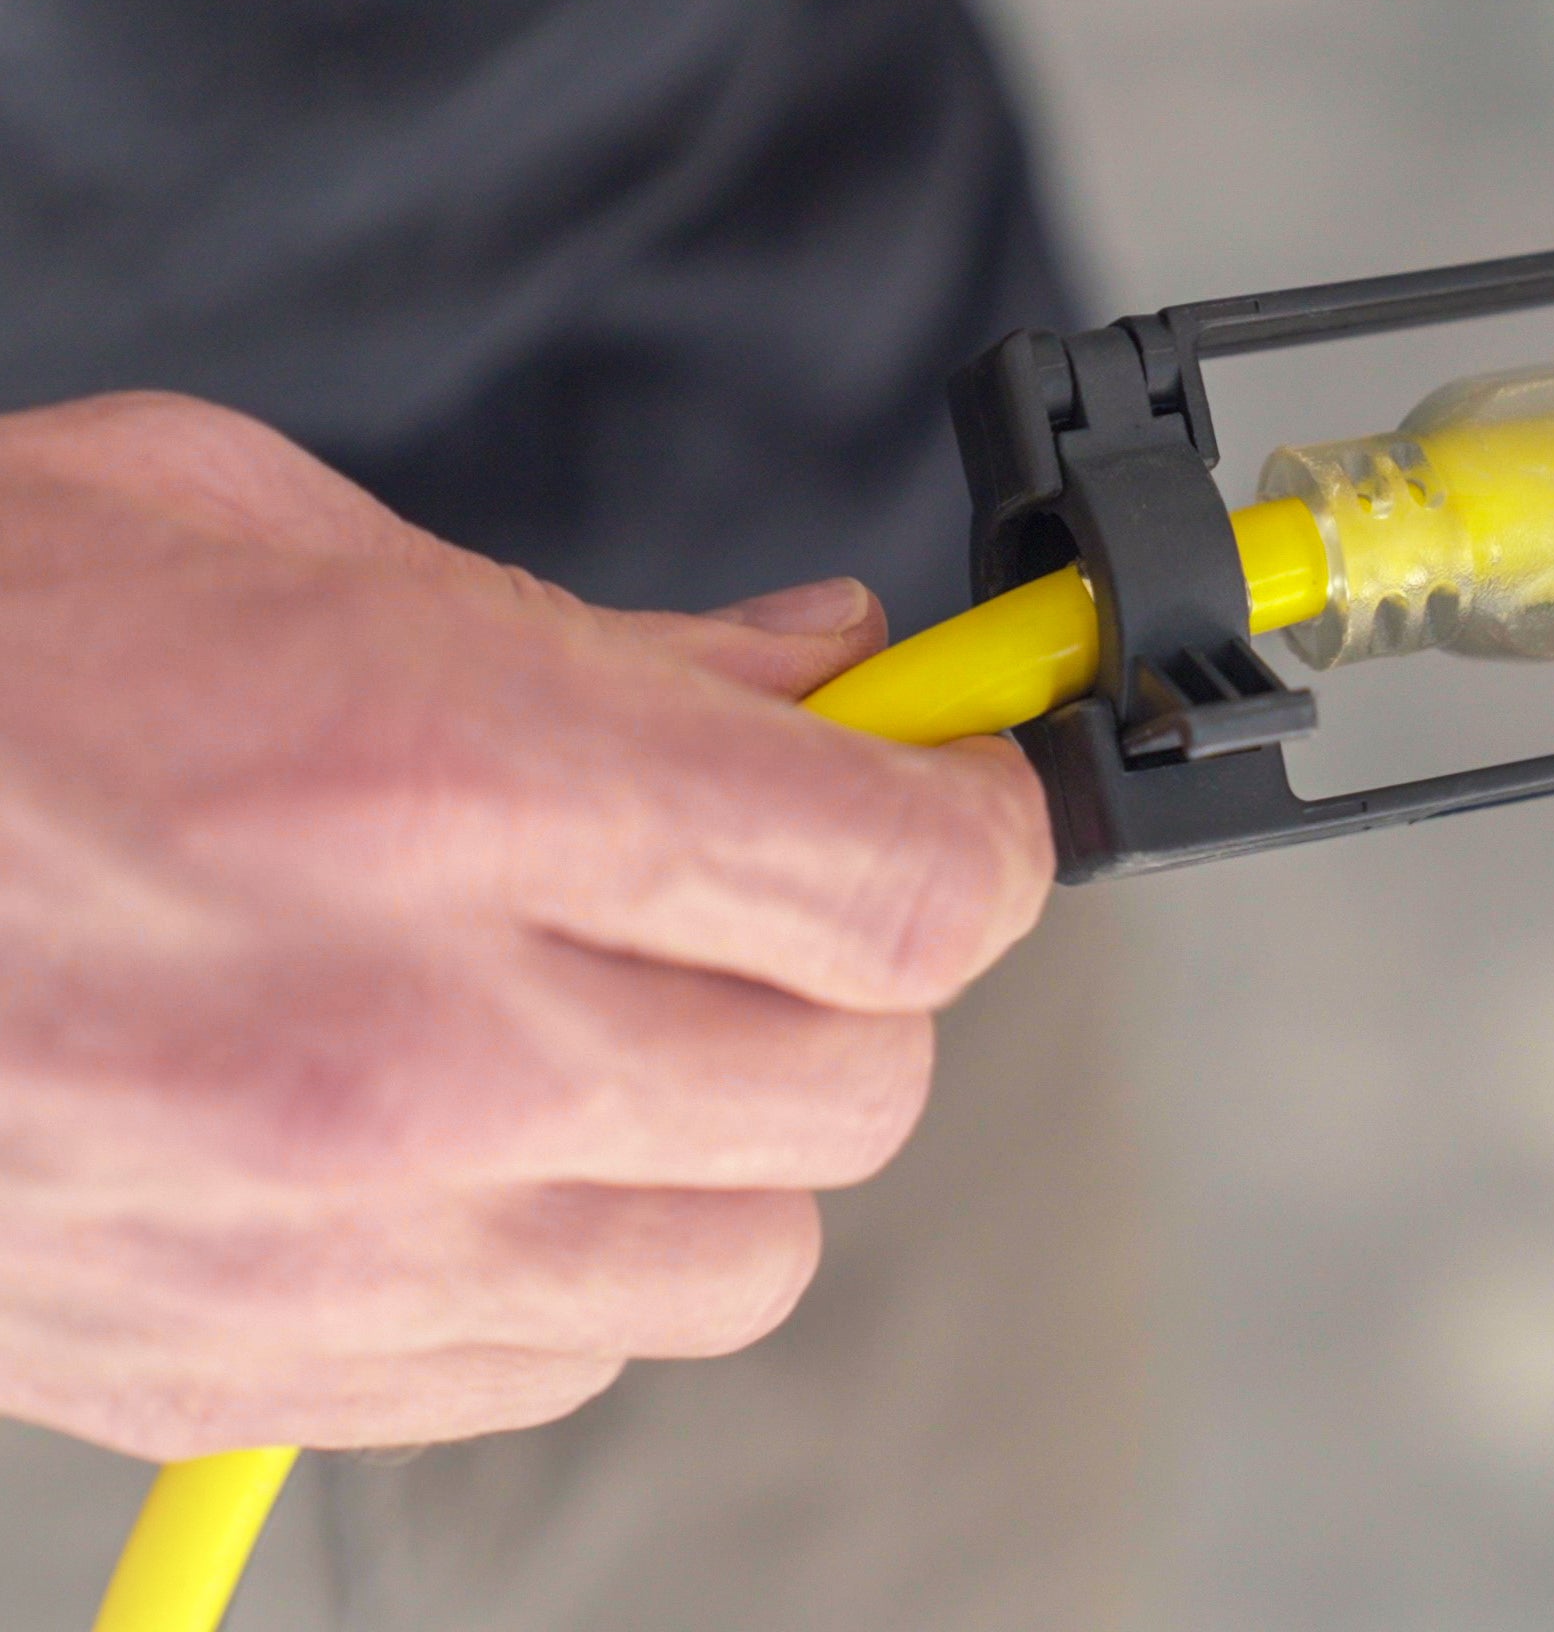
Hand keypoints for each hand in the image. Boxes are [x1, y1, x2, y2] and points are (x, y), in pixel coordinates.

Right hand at [0, 394, 1050, 1459]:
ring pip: (737, 1258)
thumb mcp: (272, 532)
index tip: (962, 789)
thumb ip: (603, 633)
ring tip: (612, 1005)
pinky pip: (556, 1364)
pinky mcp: (225, 1360)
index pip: (905, 892)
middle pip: (856, 1086)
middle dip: (857, 970)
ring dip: (734, 1130)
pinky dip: (579, 1258)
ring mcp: (317, 1234)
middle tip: (768, 875)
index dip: (986, 832)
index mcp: (435, 774)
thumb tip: (838, 681)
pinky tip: (480, 1131)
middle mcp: (405, 1037)